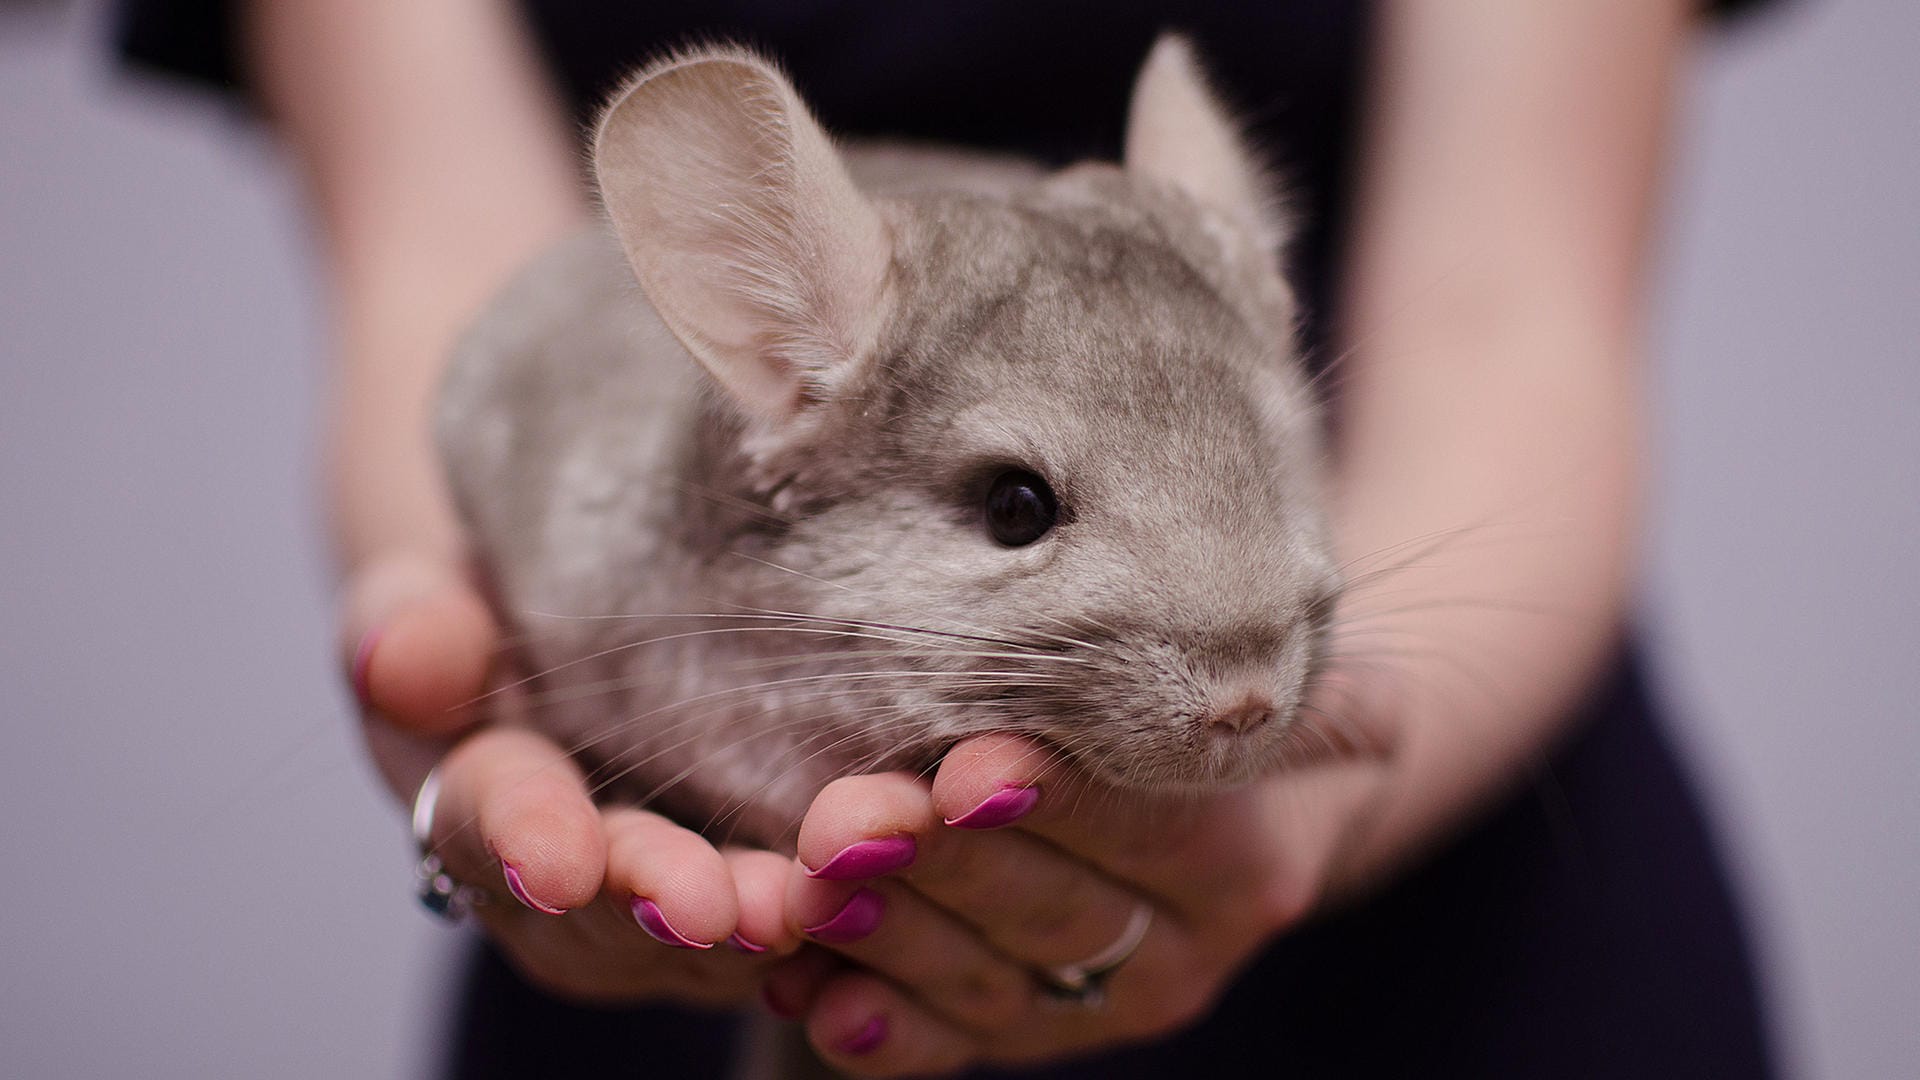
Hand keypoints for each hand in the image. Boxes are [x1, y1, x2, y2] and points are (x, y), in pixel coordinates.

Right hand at [341, 552, 801, 1003]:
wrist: (577, 629)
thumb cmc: (501, 606)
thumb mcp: (436, 593)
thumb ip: (412, 622)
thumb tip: (397, 656)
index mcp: (474, 800)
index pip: (487, 823)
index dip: (524, 838)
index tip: (557, 862)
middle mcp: (562, 885)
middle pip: (601, 912)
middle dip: (657, 903)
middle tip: (711, 906)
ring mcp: (657, 907)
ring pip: (702, 940)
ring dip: (755, 926)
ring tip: (803, 906)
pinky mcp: (749, 905)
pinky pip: (792, 928)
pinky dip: (836, 915)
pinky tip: (887, 891)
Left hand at [765, 699, 1396, 1075]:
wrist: (1249, 809)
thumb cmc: (1230, 705)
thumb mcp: (1283, 684)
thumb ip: (1280, 676)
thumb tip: (1340, 629)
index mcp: (1246, 864)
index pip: (1148, 829)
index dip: (1054, 802)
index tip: (967, 772)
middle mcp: (1175, 950)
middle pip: (1052, 913)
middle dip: (938, 867)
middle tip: (845, 825)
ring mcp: (1094, 1002)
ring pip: (986, 984)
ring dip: (885, 941)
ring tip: (804, 897)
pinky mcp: (1023, 1028)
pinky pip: (942, 1043)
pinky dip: (871, 1023)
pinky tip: (802, 988)